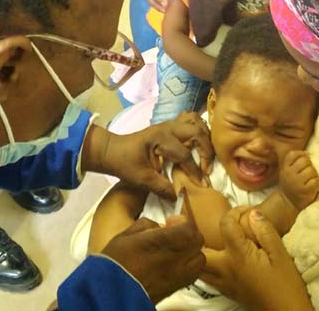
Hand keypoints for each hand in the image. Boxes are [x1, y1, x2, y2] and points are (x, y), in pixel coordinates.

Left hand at [85, 112, 213, 200]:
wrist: (111, 151)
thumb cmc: (124, 164)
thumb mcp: (142, 179)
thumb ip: (162, 188)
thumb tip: (181, 197)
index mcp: (160, 139)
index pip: (184, 155)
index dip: (195, 171)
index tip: (202, 185)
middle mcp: (167, 127)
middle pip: (197, 133)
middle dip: (206, 151)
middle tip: (206, 169)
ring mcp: (169, 124)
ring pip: (196, 122)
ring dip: (205, 138)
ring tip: (206, 155)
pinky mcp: (169, 126)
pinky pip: (190, 121)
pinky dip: (199, 130)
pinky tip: (199, 144)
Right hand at [101, 216, 204, 302]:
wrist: (111, 293)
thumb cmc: (115, 263)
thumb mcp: (125, 235)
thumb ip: (146, 225)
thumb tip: (158, 226)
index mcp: (162, 243)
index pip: (189, 228)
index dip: (183, 222)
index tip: (171, 222)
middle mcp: (175, 259)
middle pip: (198, 242)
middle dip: (188, 234)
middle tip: (174, 233)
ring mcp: (178, 276)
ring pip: (199, 258)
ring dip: (191, 250)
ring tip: (176, 250)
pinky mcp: (176, 288)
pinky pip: (193, 273)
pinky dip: (189, 265)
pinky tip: (175, 264)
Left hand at [200, 208, 312, 310]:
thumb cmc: (286, 285)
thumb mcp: (281, 255)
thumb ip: (266, 231)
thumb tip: (253, 213)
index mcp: (238, 255)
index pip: (226, 225)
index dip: (235, 212)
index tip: (247, 212)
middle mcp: (224, 268)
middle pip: (199, 249)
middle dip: (203, 235)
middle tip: (216, 226)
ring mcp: (223, 282)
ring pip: (199, 266)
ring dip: (200, 253)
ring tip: (212, 242)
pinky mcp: (227, 291)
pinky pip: (207, 277)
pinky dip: (206, 266)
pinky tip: (219, 260)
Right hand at [279, 151, 318, 209]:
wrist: (288, 202)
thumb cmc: (290, 184)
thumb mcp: (288, 170)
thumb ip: (295, 161)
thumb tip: (308, 153)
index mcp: (285, 168)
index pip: (293, 154)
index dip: (301, 155)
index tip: (302, 163)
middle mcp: (289, 174)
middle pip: (305, 161)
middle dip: (309, 166)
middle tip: (307, 174)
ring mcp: (297, 183)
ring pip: (312, 170)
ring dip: (314, 175)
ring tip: (309, 180)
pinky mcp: (305, 191)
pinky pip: (316, 181)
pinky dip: (316, 183)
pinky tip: (312, 186)